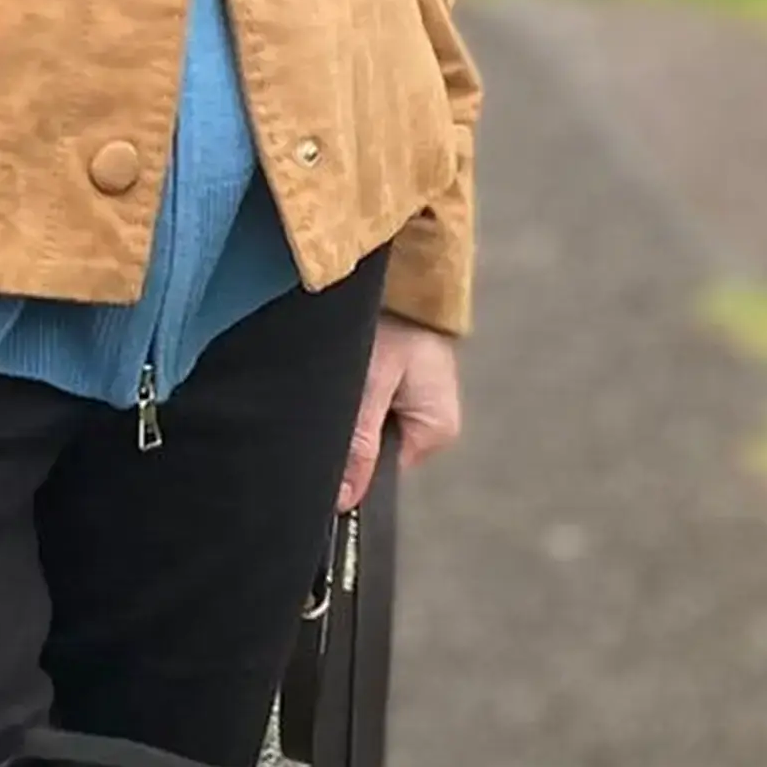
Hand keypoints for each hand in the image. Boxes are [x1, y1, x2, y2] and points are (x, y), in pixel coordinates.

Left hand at [338, 315, 461, 514]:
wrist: (402, 266)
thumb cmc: (393, 319)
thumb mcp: (370, 386)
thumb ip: (358, 443)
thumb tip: (346, 500)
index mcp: (436, 431)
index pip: (381, 473)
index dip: (351, 461)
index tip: (330, 433)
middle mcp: (433, 420)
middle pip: (375, 450)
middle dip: (351, 430)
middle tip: (340, 393)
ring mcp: (421, 399)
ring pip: (370, 425)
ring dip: (351, 406)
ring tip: (349, 374)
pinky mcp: (406, 380)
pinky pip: (373, 400)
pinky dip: (357, 388)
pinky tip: (350, 368)